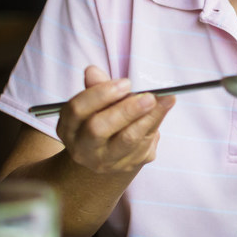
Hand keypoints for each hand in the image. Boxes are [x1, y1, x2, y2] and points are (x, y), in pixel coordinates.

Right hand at [55, 66, 175, 174]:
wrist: (107, 154)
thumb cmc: (102, 118)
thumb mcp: (96, 103)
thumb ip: (97, 87)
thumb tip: (92, 71)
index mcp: (69, 126)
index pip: (77, 109)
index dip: (101, 94)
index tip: (126, 83)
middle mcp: (82, 147)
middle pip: (98, 129)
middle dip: (126, 110)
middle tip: (149, 96)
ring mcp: (104, 161)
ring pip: (127, 140)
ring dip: (149, 117)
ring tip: (166, 99)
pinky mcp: (127, 165)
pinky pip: (144, 145)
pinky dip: (156, 124)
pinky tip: (164, 109)